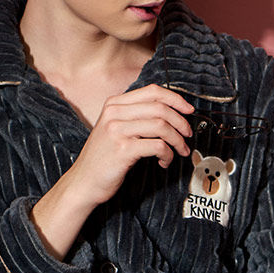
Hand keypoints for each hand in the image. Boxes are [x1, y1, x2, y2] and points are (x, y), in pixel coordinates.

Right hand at [64, 84, 194, 204]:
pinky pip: (158, 146)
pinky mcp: (123, 150)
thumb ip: (135, 116)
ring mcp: (117, 131)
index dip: (176, 99)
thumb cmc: (104, 157)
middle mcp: (114, 113)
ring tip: (179, 151)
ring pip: (162, 126)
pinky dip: (167, 155)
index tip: (189, 111)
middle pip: (160, 108)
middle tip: (187, 136)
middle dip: (181, 123)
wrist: (84, 181)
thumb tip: (169, 113)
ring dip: (177, 140)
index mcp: (114, 104)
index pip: (152, 91)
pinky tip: (164, 162)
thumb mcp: (115, 128)